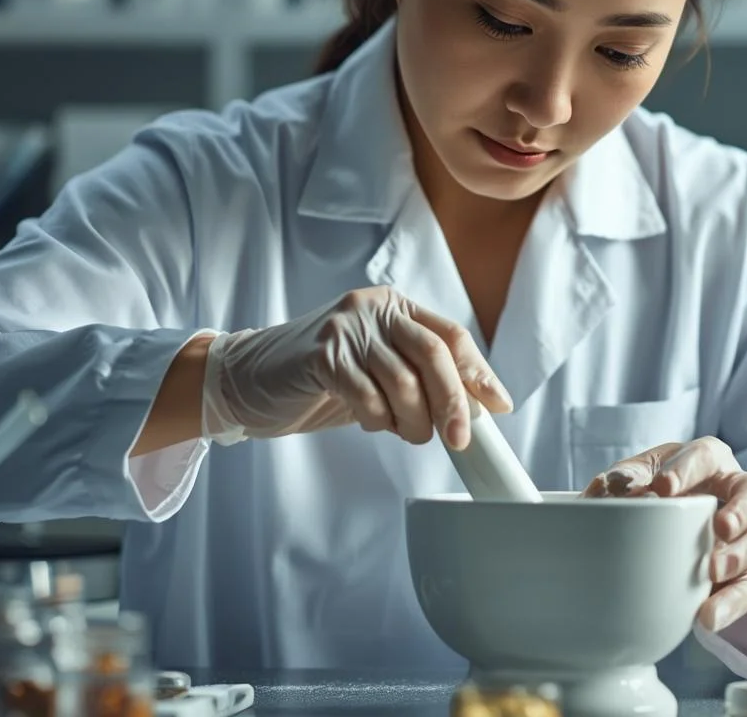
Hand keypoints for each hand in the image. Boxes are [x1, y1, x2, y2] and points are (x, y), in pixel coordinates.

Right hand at [200, 286, 512, 446]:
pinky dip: (376, 419)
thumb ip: (421, 378)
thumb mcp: (380, 373)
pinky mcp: (320, 355)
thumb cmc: (322, 382)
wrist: (249, 382)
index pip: (450, 336)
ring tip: (404, 432)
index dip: (478, 374)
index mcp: (394, 306)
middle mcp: (372, 307)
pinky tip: (368, 421)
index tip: (497, 407)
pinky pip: (367, 396)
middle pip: (433, 354)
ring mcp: (345, 327)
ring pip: (403, 381)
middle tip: (458, 439)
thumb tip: (477, 406)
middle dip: (453, 403)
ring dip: (412, 421)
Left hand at [582, 437, 746, 631]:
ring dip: (736, 556)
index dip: (687, 469)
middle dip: (740, 509)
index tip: (662, 488)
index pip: (705, 456)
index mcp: (708, 461)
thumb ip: (628, 478)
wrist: (686, 528)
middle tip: (720, 527)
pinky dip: (728, 605)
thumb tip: (605, 486)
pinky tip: (708, 618)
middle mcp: (735, 492)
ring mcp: (746, 532)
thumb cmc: (663, 490)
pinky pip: (746, 588)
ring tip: (713, 571)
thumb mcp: (646, 476)